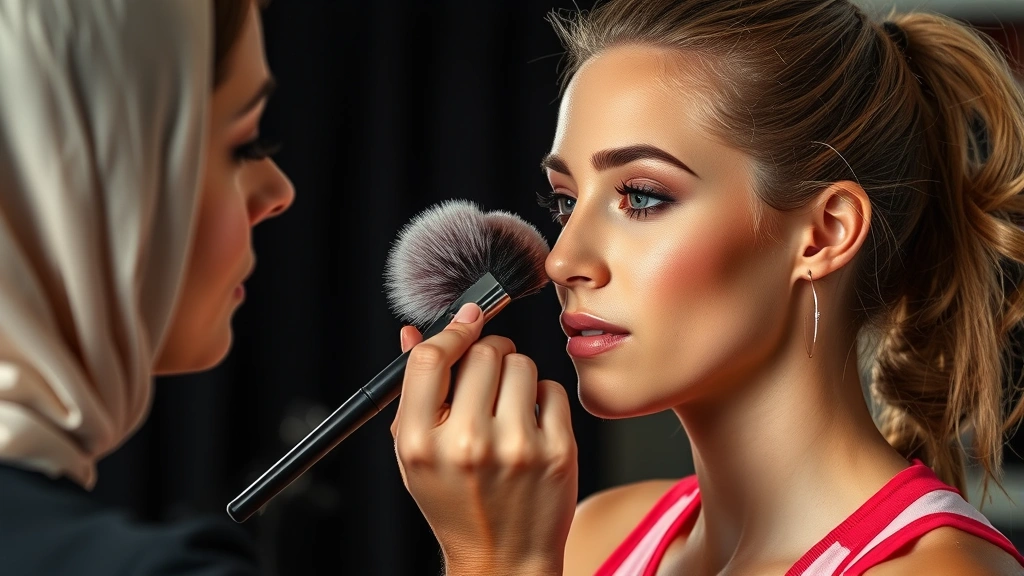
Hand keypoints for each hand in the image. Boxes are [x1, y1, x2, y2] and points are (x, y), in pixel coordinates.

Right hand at [391, 303, 577, 575]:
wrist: (502, 559)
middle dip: (488, 354)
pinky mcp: (557, 452)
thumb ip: (414, 392)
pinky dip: (543, 399)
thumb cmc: (457, 504)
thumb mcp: (417, 454)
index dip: (451, 332)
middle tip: (489, 374)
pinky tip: (531, 425)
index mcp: (422, 444)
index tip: (465, 323)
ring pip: (521, 364)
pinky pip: (552, 389)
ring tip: (508, 406)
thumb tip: (413, 333)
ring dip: (516, 374)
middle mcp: (467, 444)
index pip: (431, 359)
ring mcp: (516, 448)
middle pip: (483, 353)